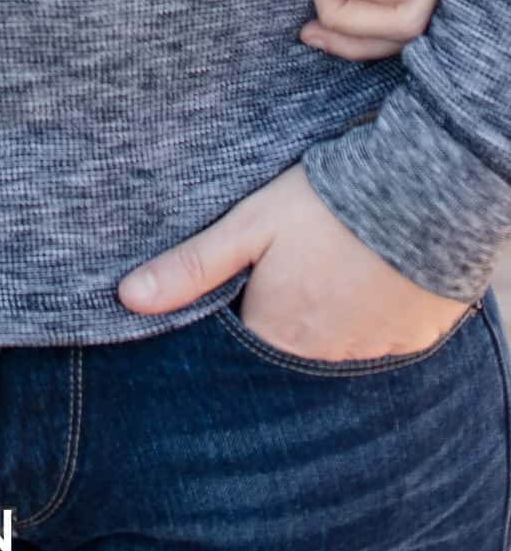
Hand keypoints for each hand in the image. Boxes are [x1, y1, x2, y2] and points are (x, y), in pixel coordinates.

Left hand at [119, 160, 474, 357]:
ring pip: (334, 343)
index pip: (241, 343)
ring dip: (327, 315)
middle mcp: (326, 358)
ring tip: (328, 264)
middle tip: (291, 264)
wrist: (422, 191)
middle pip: (288, 345)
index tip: (243, 277)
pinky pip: (382, 339)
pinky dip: (370, 315)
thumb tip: (127, 300)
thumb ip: (191, 267)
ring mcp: (376, 351)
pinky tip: (367, 276)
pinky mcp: (415, 338)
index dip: (237, 308)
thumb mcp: (248, 226)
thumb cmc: (326, 204)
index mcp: (279, 334)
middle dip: (281, 313)